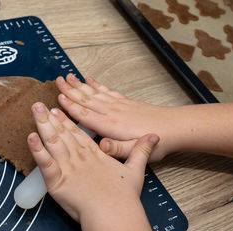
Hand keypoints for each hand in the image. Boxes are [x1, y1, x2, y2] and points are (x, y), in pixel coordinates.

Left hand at [27, 102, 158, 222]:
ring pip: (53, 142)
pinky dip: (36, 150)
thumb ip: (141, 151)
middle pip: (63, 134)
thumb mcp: (136, 170)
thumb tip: (153, 137)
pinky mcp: (57, 181)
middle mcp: (79, 157)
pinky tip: (30, 137)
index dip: (66, 121)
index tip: (57, 110)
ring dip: (43, 125)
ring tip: (34, 111)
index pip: (77, 134)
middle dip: (50, 118)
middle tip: (38, 104)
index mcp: (95, 154)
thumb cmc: (124, 196)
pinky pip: (45, 162)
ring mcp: (68, 168)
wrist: (114, 213)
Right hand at [55, 74, 173, 161]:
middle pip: (87, 99)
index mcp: (111, 125)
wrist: (175, 127)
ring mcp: (119, 105)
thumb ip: (118, 149)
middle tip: (57, 80)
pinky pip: (107, 91)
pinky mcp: (125, 102)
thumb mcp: (137, 151)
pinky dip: (97, 85)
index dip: (70, 106)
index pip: (86, 114)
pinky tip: (90, 80)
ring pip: (94, 93)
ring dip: (80, 85)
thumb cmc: (156, 142)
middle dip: (71, 90)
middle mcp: (112, 112)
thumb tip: (101, 146)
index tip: (57, 97)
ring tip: (68, 77)